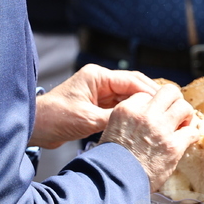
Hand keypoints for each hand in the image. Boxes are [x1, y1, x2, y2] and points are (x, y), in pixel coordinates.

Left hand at [29, 64, 160, 148]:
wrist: (34, 127)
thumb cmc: (55, 119)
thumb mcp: (87, 120)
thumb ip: (113, 118)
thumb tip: (138, 122)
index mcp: (97, 76)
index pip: (131, 80)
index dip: (150, 91)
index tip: (166, 102)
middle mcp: (100, 81)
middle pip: (132, 85)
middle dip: (150, 97)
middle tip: (169, 108)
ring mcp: (98, 92)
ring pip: (127, 96)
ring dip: (141, 105)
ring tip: (160, 116)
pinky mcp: (96, 105)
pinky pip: (119, 106)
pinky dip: (131, 112)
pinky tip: (143, 121)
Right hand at [99, 85, 202, 192]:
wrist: (114, 182)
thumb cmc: (111, 161)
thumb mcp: (112, 130)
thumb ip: (129, 120)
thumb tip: (143, 119)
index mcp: (127, 109)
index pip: (147, 94)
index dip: (154, 104)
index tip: (157, 114)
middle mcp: (145, 115)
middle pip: (169, 91)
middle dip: (175, 100)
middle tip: (176, 113)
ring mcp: (160, 129)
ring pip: (184, 107)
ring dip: (186, 116)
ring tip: (183, 126)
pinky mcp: (173, 146)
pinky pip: (192, 132)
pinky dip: (192, 135)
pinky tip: (187, 140)